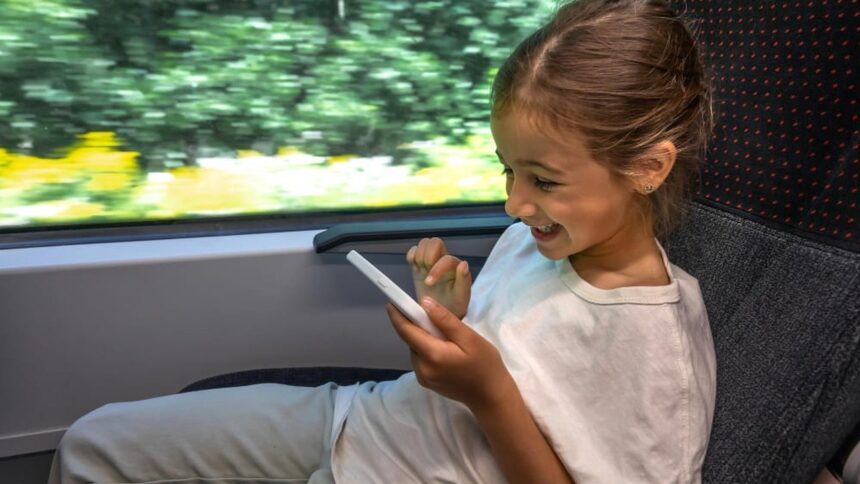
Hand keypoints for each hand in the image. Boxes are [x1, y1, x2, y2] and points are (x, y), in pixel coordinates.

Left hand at [386, 297, 511, 410]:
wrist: (490, 397)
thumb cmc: (485, 364)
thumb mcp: (469, 338)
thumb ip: (445, 320)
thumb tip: (424, 303)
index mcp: (432, 355)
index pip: (406, 331)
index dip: (397, 315)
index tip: (391, 301)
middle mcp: (422, 368)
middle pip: (410, 340)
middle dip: (415, 324)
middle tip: (429, 313)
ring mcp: (423, 377)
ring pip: (415, 349)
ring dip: (422, 337)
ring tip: (442, 333)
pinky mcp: (426, 382)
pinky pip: (420, 358)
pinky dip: (426, 348)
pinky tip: (443, 347)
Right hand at [407, 237, 471, 318]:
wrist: (440, 314)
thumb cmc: (453, 305)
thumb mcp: (461, 296)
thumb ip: (464, 280)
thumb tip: (464, 264)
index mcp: (455, 266)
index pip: (446, 258)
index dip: (436, 269)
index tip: (429, 283)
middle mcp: (443, 259)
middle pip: (435, 242)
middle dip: (427, 256)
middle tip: (425, 272)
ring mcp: (430, 260)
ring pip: (424, 243)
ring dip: (419, 255)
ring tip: (420, 271)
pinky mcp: (419, 264)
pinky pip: (414, 250)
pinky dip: (411, 256)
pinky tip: (414, 268)